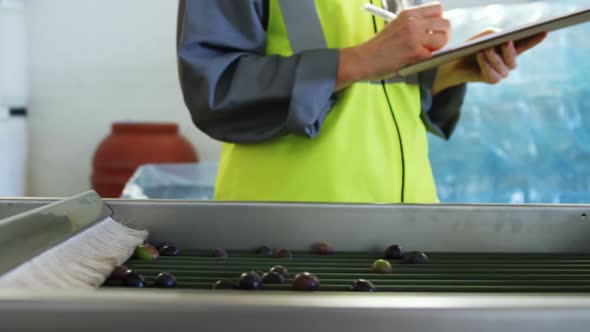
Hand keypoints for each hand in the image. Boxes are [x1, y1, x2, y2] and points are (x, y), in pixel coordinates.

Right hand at [336, 3, 450, 90]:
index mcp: (408, 14)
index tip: (434, 30)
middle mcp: (413, 22)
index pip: (437, 10)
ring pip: (443, 38)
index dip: (439, 21)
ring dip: (438, 47)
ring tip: (426, 52)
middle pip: (444, 23)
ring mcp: (414, 36)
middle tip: (434, 44)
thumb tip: (432, 30)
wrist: (363, 59)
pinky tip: (415, 60)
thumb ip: (414, 25)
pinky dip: (427, 58)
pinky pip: (432, 54)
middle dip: (443, 35)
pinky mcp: (414, 52)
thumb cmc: (378, 47)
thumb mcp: (396, 26)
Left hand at [433, 29, 547, 93]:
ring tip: (485, 49)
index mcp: (511, 49)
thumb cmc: (472, 47)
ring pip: (503, 67)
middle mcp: (510, 62)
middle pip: (514, 58)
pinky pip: (492, 74)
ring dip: (493, 57)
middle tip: (505, 41)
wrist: (456, 63)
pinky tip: (480, 56)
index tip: (545, 31)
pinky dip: (485, 64)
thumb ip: (495, 34)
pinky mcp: (493, 80)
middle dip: (509, 50)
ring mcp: (503, 72)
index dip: (535, 38)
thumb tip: (505, 40)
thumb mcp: (484, 36)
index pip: (526, 43)